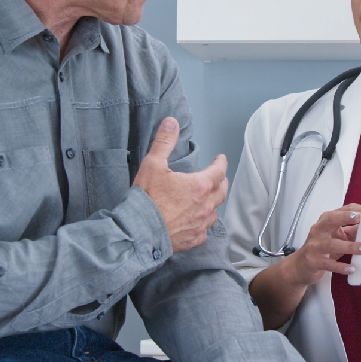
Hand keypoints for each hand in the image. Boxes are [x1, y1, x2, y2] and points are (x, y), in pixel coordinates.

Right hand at [133, 117, 227, 252]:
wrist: (139, 232)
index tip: (220, 159)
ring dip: (213, 203)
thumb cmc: (147, 198)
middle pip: (222, 191)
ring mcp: (200, 224)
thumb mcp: (153, 164)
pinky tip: (197, 222)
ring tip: (208, 199)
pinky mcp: (193, 239)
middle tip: (218, 177)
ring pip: (214, 212)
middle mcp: (205, 205)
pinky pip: (204, 230)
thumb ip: (164, 142)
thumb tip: (172, 122)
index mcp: (199, 185)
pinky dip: (203, 223)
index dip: (220, 163)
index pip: (219, 171)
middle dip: (221, 182)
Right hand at [281, 204, 360, 286]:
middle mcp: (318, 231)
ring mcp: (314, 246)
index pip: (339, 212)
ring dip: (350, 246)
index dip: (353, 211)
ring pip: (332, 244)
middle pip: (330, 220)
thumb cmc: (321, 249)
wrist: (300, 266)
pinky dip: (340, 266)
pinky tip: (351, 268)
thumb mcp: (336, 237)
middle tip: (360, 218)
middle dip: (345, 218)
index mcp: (324, 222)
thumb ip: (350, 231)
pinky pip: (328, 264)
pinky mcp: (313, 261)